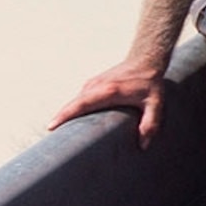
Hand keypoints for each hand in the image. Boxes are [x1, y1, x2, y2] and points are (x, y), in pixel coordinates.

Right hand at [52, 60, 168, 145]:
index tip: (51, 126)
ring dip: (65, 115)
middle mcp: (96, 86)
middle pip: (72, 104)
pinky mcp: (92, 85)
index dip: (65, 114)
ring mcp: (92, 84)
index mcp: (108, 91)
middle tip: (49, 137)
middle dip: (60, 119)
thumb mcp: (155, 104)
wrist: (146, 60)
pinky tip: (70, 122)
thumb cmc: (150, 83)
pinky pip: (79, 99)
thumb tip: (143, 145)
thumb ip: (150, 123)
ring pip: (74, 102)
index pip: (81, 104)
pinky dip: (72, 109)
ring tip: (57, 133)